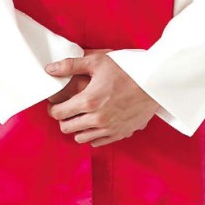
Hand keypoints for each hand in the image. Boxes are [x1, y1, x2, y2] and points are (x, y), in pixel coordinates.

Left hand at [45, 51, 159, 146]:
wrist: (153, 81)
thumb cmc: (127, 69)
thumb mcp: (97, 61)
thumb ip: (71, 65)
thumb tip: (51, 69)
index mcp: (89, 101)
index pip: (59, 113)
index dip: (52, 109)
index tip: (54, 104)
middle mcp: (97, 119)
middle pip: (67, 128)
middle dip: (63, 119)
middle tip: (65, 110)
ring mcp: (109, 129)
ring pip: (81, 138)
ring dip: (77, 128)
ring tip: (80, 116)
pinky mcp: (121, 133)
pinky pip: (98, 142)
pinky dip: (92, 135)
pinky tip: (94, 123)